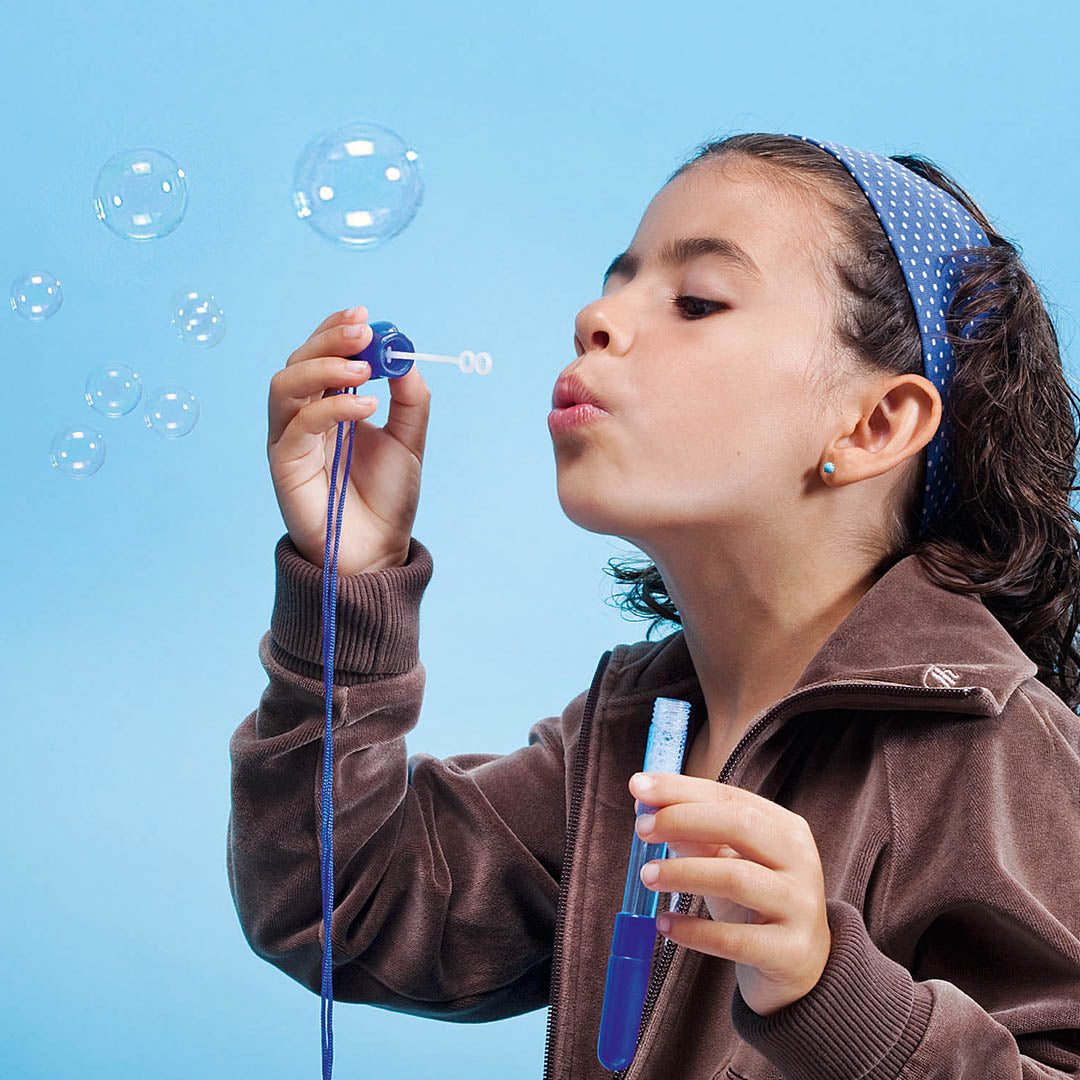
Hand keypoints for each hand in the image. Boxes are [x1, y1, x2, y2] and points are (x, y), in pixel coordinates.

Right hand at [267, 305, 431, 574]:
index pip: (322, 355)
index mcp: (330, 406)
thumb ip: (410, 400)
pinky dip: (331, 407)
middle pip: (299, 362)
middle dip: (329, 340)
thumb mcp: (410, 441)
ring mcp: (291, 441)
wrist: (379, 552)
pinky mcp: (285, 465)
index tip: (364, 315)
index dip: (336, 330)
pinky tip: (365, 407)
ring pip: (285, 385)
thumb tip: (406, 356)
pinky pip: (297, 425)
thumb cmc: (388, 499)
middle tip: (363, 332)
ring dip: (322, 367)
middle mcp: (305, 418)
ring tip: (364, 370)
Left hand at [628, 771, 831, 1017]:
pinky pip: (733, 940)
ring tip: (646, 876)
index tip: (639, 787)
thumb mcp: (728, 863)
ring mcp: (800, 906)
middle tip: (641, 829)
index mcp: (786, 828)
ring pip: (736, 878)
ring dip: (682, 873)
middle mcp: (800, 861)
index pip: (729, 797)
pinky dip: (693, 930)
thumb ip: (695, 835)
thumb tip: (647, 810)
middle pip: (740, 825)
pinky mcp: (790, 952)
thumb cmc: (756, 902)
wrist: (801, 966)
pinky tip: (664, 924)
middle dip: (683, 820)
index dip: (681, 789)